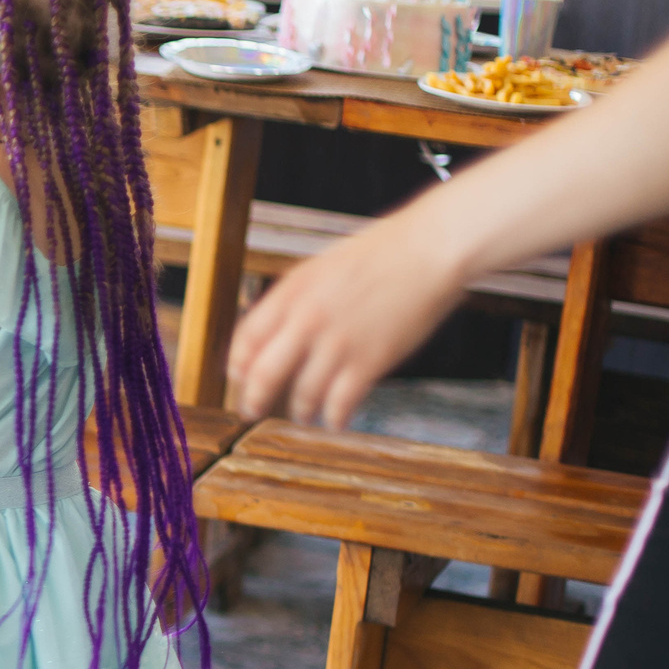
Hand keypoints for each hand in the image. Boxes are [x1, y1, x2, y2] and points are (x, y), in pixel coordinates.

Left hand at [228, 214, 467, 426]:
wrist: (431, 247)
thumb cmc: (383, 252)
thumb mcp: (323, 266)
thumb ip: (296, 297)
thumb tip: (275, 329)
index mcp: (292, 292)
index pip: (246, 339)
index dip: (238, 365)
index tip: (239, 377)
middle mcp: (307, 319)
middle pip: (263, 374)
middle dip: (254, 400)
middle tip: (252, 411)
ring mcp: (338, 342)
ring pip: (302, 395)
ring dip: (300, 411)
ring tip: (304, 415)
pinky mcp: (370, 361)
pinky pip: (340, 403)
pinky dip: (335, 418)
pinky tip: (336, 420)